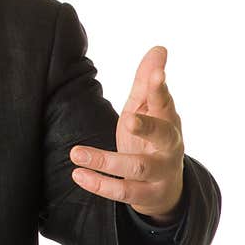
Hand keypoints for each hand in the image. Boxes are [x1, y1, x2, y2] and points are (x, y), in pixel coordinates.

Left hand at [69, 46, 185, 224]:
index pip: (165, 103)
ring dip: (105, 161)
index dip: (160, 89)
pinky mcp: (146, 195)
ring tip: (75, 153)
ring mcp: (159, 173)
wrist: (166, 188)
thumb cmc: (150, 138)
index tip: (157, 74)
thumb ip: (147, 82)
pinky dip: (100, 185)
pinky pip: (123, 192)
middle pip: (162, 136)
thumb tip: (159, 48)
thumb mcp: (147, 109)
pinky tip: (78, 174)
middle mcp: (168, 147)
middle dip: (147, 127)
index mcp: (167, 121)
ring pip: (136, 168)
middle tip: (129, 118)